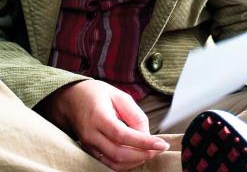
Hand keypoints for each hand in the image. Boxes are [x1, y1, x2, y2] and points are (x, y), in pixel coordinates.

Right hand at [38, 80, 168, 169]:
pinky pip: (108, 164)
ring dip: (135, 162)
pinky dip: (125, 164)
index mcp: (99, 117)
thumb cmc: (96, 95)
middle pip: (119, 153)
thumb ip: (135, 115)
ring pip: (113, 163)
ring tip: (151, 152)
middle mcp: (91, 135)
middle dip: (143, 154)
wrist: (71, 99)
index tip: (162, 144)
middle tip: (159, 149)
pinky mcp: (89, 151)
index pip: (123, 136)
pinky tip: (137, 155)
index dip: (144, 143)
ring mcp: (88, 146)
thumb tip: (146, 134)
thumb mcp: (120, 96)